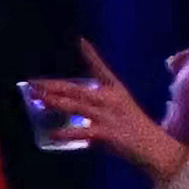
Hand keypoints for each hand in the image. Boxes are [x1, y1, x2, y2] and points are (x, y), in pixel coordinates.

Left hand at [23, 44, 177, 171]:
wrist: (155, 148)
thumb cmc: (135, 128)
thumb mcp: (118, 109)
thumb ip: (95, 106)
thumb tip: (70, 104)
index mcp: (115, 91)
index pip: (101, 69)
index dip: (91, 55)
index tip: (81, 40)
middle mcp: (110, 99)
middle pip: (76, 89)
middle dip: (52, 86)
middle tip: (32, 83)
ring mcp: (108, 116)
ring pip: (75, 106)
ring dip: (54, 102)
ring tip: (37, 99)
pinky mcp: (107, 133)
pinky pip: (83, 132)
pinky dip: (67, 133)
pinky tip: (53, 133)